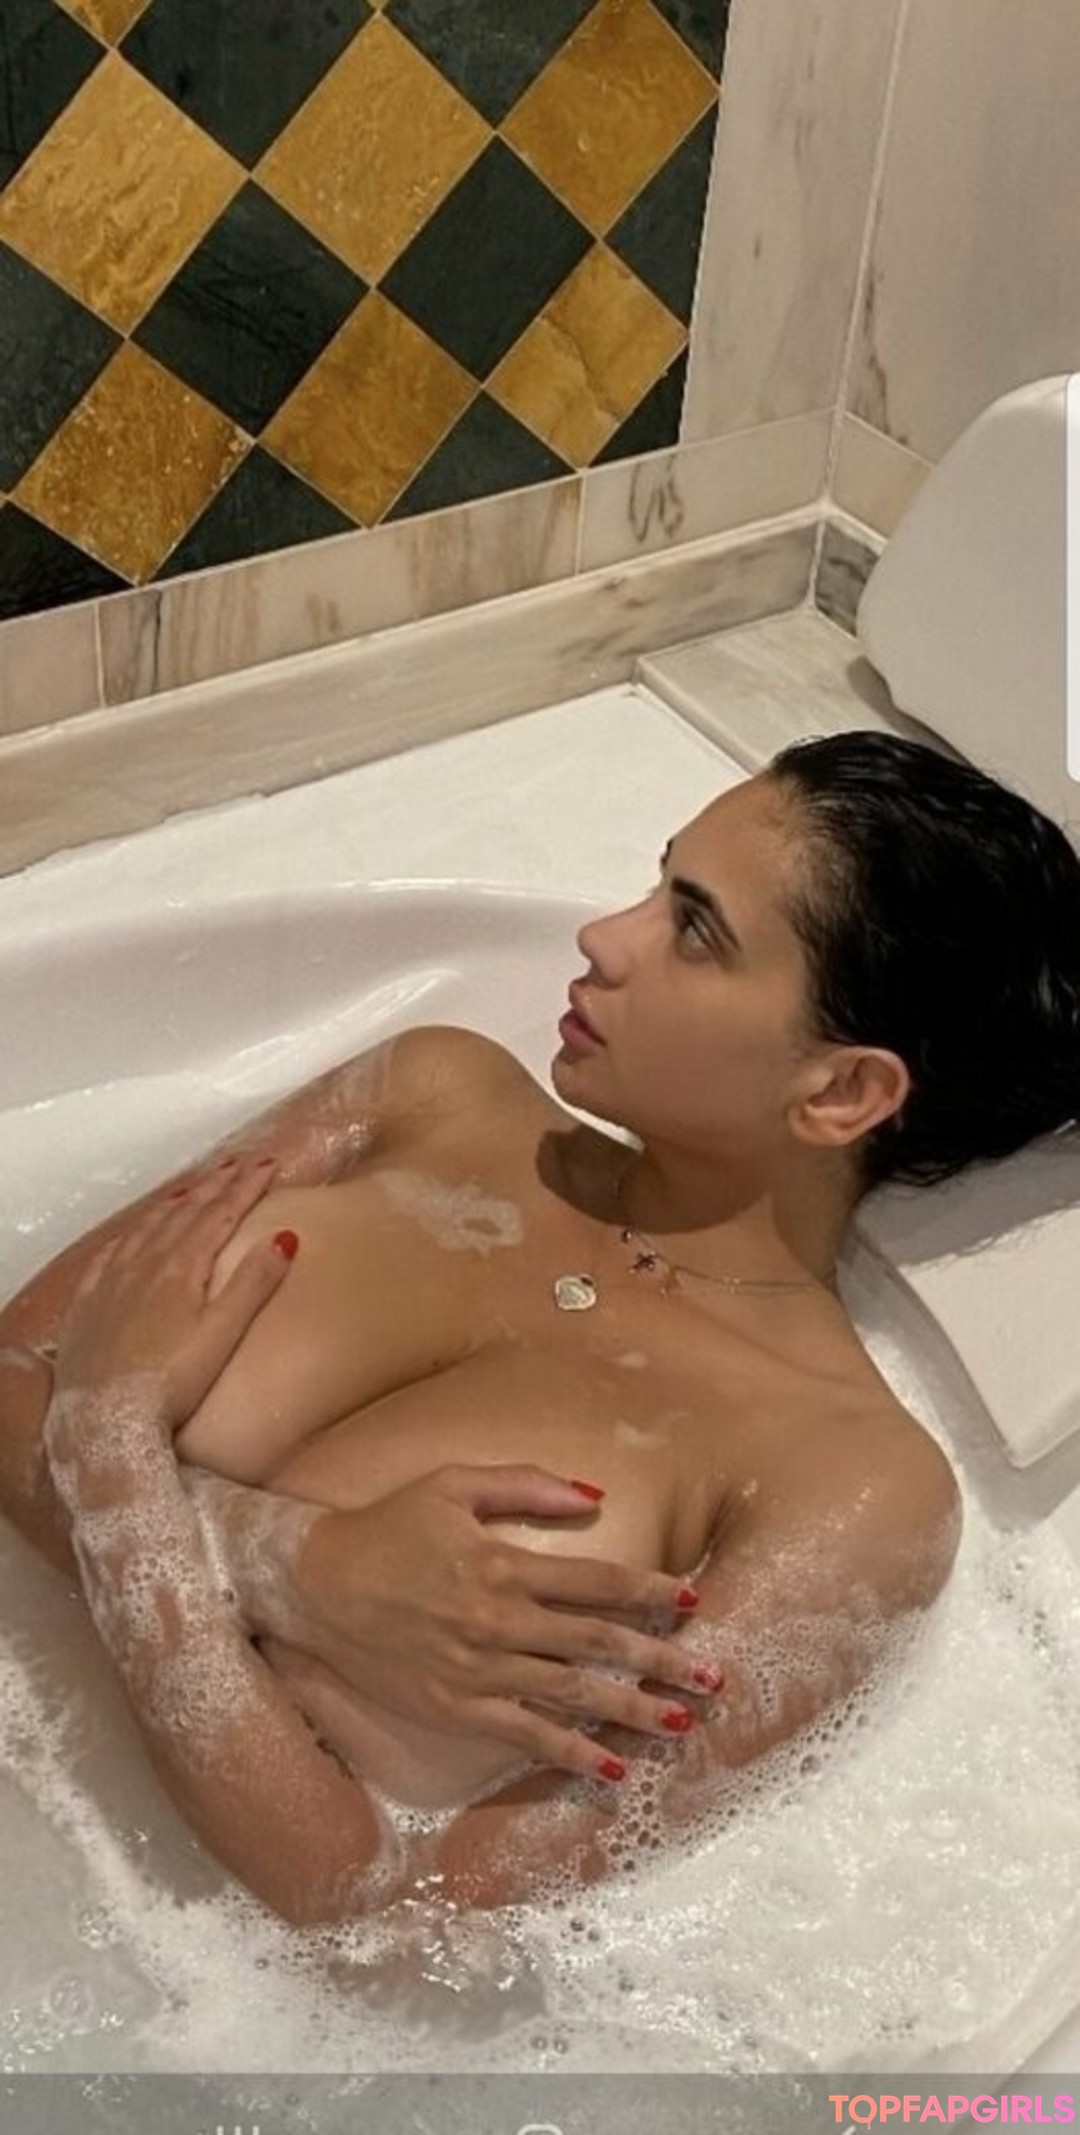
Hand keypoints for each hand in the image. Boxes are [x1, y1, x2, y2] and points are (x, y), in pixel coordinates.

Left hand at [53, 1162, 295, 1430]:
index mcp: (182, 1267)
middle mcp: (145, 1263)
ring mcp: (111, 1281)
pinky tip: (132, 1234)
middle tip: (239, 1163)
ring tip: (193, 1187)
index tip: (269, 1164)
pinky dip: (130, 1234)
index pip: (221, 1214)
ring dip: (175, 1203)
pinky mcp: (87, 1303)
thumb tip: (285, 1237)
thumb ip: (253, 1284)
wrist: (103, 1416)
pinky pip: (110, 1253)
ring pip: (147, 1227)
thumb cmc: (171, 1382)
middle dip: (215, 1185)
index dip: (246, 1187)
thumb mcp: (222, 1334)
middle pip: (186, 1212)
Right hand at [260, 1465, 719, 1782]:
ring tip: (681, 1724)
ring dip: (632, 1711)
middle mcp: (497, 1621)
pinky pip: (525, 1735)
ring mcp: (477, 1671)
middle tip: (714, 1677)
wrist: (315, 1584)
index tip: (693, 1600)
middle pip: (598, 1643)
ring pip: (571, 1694)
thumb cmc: (389, 1527)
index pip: (596, 1581)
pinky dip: (572, 1752)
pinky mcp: (456, 1708)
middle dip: (661, 1661)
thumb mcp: (453, 1484)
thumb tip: (594, 1493)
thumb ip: (526, 1485)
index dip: (649, 1591)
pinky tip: (612, 1767)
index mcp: (502, 1564)